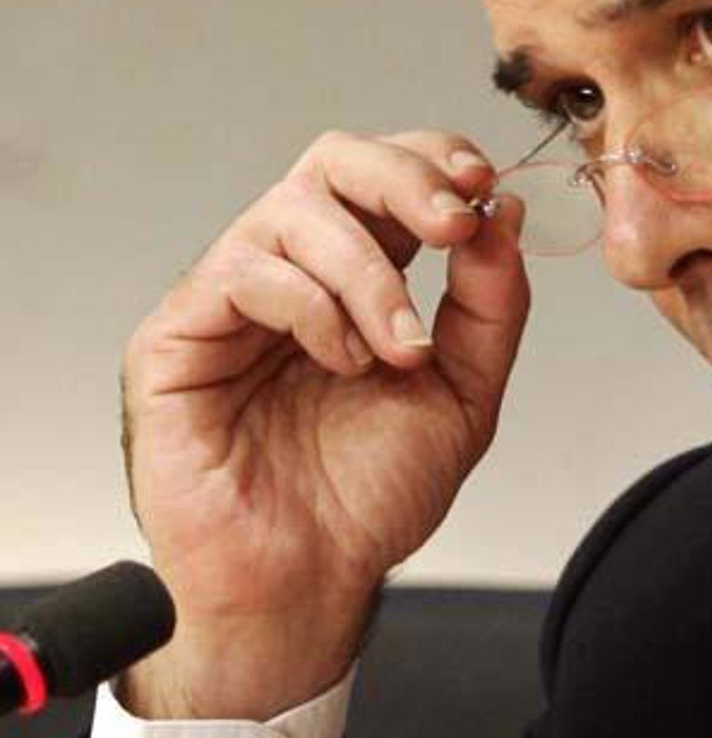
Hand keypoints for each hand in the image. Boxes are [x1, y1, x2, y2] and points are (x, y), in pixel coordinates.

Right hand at [118, 130, 527, 720]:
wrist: (313, 578)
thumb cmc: (370, 496)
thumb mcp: (465, 393)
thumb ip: (490, 305)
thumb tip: (506, 214)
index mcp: (362, 276)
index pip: (389, 173)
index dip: (435, 159)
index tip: (484, 185)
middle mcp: (296, 273)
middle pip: (334, 159)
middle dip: (405, 178)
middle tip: (454, 225)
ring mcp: (233, 298)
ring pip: (294, 211)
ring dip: (371, 274)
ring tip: (399, 351)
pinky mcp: (179, 335)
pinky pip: (244, 272)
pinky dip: (313, 307)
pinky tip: (344, 363)